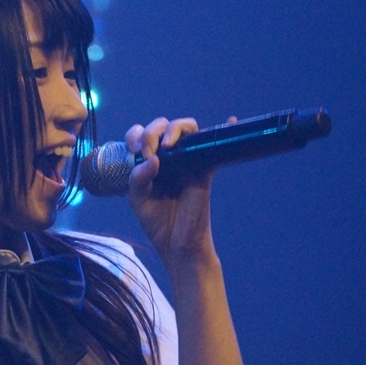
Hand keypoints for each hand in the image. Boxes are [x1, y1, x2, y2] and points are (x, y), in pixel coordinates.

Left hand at [125, 116, 234, 265]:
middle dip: (152, 132)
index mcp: (149, 161)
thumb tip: (153, 159)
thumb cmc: (157, 222)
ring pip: (186, 129)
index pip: (142, 135)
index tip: (134, 151)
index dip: (136, 136)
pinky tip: (231, 120)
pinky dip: (225, 129)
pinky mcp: (205, 169)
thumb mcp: (138, 199)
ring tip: (166, 145)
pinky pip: (215, 146)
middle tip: (147, 152)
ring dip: (175, 129)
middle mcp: (169, 157)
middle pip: (163, 126)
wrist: (177, 244)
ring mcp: (188, 160)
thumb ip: (138, 179)